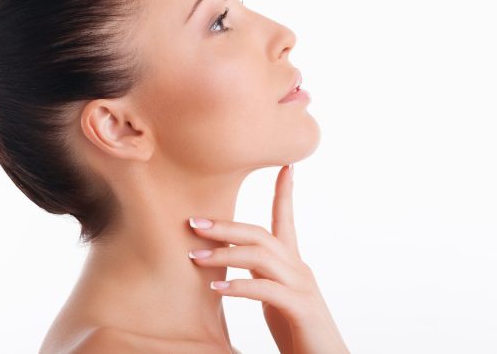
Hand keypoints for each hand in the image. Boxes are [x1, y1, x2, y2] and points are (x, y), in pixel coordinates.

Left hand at [187, 165, 349, 353]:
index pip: (285, 220)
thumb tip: (229, 261)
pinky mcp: (301, 309)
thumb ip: (259, 276)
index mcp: (292, 264)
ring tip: (194, 256)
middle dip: (226, 226)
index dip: (284, 192)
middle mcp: (299, 269)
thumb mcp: (274, 296)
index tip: (285, 166)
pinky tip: (216, 287)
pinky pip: (266, 290)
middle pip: (261, 234)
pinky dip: (239, 286)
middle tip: (194, 222)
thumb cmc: (297, 331)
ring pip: (261, 256)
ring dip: (224, 253)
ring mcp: (302, 287)